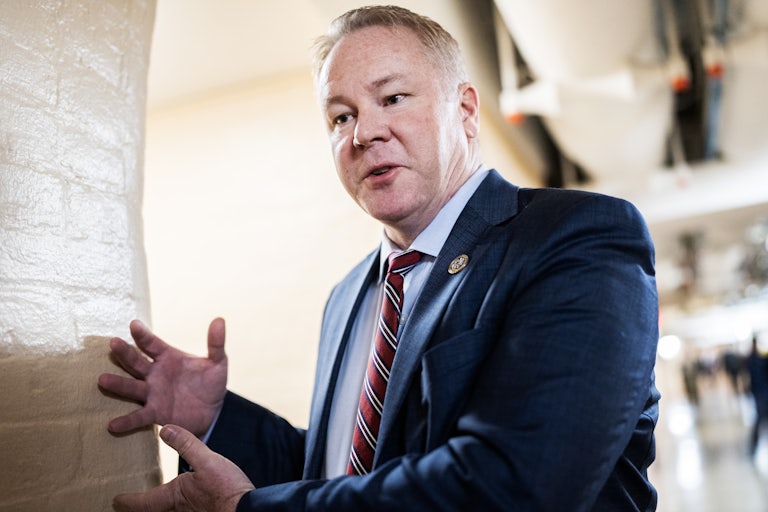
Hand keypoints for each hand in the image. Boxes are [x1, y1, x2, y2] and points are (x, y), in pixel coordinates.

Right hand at [98, 318, 227, 436]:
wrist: (213, 412)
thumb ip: (216, 343)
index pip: (153, 344)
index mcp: (168, 357)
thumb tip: (220, 320)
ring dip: (118, 383)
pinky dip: (126, 421)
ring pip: (132, 387)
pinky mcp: (155, 413)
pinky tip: (112, 424)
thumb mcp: (218, 363)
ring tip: (103, 379)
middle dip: (125, 353)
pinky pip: (138, 416)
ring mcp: (152, 393)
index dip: (143, 335)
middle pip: (137, 362)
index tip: (133, 324)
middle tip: (113, 343)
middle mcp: (155, 373)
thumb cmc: (211, 383)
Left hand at [113, 424, 254, 511]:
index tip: (115, 499)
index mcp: (172, 497)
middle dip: (138, 509)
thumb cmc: (226, 489)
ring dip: (156, 509)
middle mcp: (177, 511)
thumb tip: (164, 428)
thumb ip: (186, 444)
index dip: (126, 501)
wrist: (247, 510)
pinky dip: (173, 508)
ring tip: (152, 503)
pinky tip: (184, 501)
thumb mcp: (207, 460)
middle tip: (126, 504)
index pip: (140, 503)